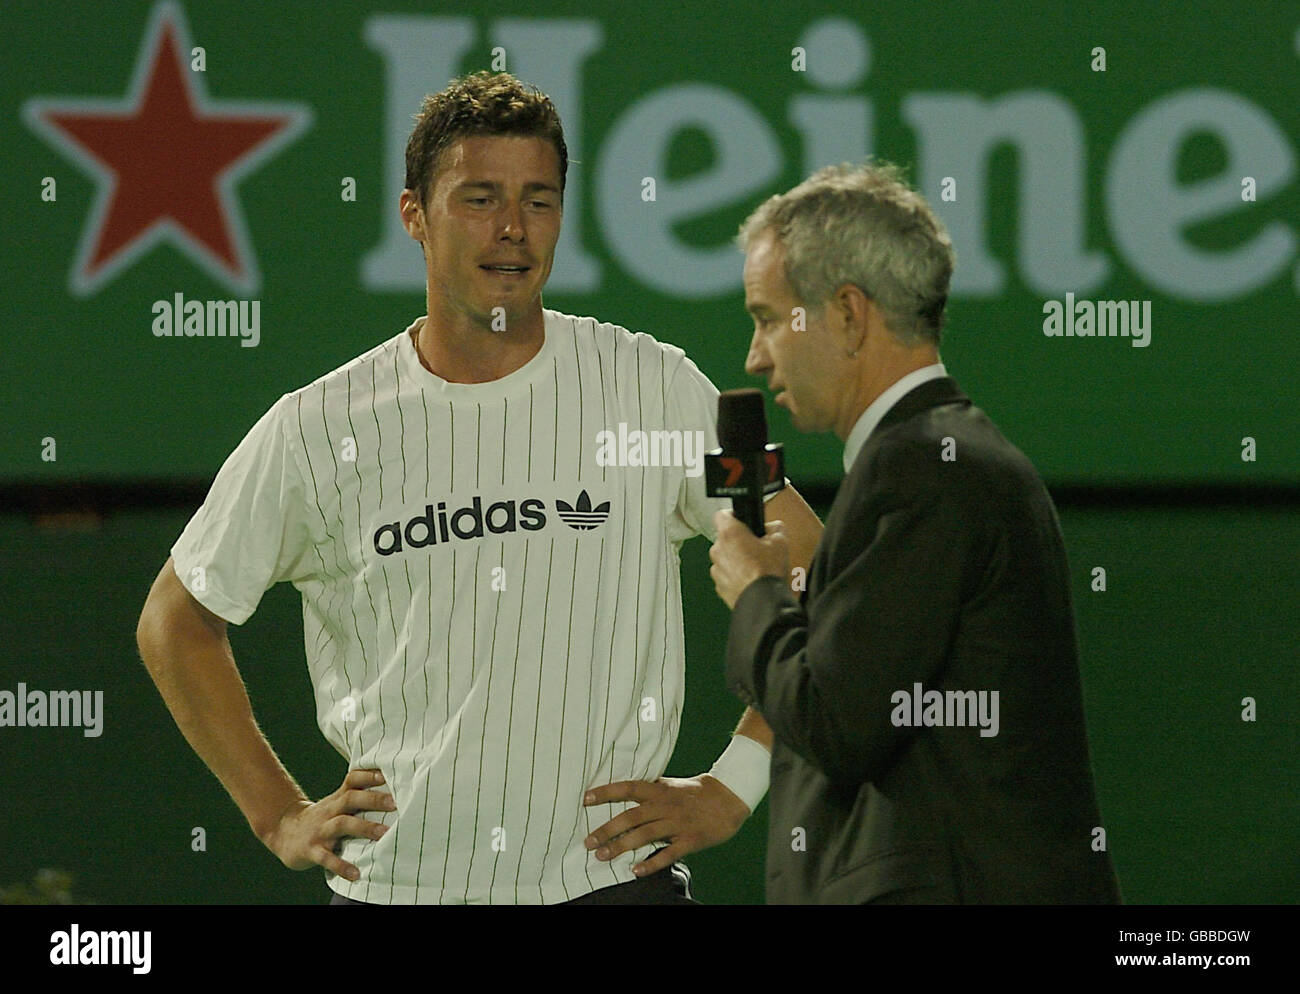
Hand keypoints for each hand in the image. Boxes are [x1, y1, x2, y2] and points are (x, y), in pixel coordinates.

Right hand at [260, 768, 395, 881]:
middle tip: (395, 803)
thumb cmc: (322, 818)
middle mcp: (330, 811)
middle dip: (373, 800)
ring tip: (384, 834)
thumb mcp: (336, 803)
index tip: (387, 774)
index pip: (352, 780)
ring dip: (364, 828)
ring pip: (341, 824)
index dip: (368, 775)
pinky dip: (341, 866)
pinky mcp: (312, 850)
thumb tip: (394, 791)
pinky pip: (327, 858)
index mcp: (338, 799)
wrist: (284, 833)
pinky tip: (355, 874)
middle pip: (350, 799)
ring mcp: (320, 831)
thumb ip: (359, 796)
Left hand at [582, 775, 750, 876]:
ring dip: (622, 846)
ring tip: (603, 856)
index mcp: (659, 790)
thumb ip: (651, 789)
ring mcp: (677, 823)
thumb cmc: (697, 792)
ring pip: (645, 835)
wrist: (730, 797)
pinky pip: (668, 853)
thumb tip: (625, 791)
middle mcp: (665, 805)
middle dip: (607, 829)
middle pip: (631, 817)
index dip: (606, 793)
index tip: (585, 799)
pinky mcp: (690, 840)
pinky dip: (651, 863)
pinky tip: (635, 871)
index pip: (628, 788)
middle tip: (588, 842)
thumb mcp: (672, 785)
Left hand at [709, 511, 789, 608]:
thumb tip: (772, 527)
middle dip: (738, 541)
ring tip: (755, 566)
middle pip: (725, 538)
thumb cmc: (768, 573)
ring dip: (736, 559)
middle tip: (756, 547)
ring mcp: (716, 568)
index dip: (734, 515)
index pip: (722, 514)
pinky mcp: (718, 585)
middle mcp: (718, 549)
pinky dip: (735, 575)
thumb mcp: (780, 542)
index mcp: (730, 534)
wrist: (762, 602)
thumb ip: (774, 527)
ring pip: (725, 557)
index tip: (741, 520)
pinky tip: (750, 579)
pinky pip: (725, 574)